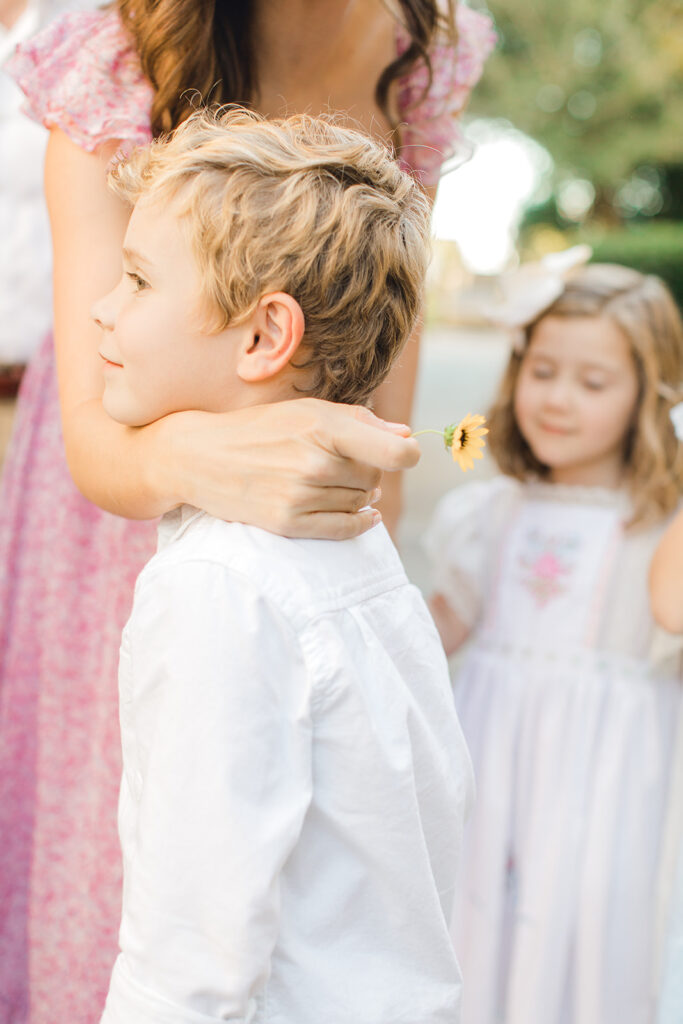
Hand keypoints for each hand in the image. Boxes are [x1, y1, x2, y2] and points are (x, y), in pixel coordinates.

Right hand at [162, 398, 420, 539]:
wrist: (200, 456)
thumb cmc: (260, 428)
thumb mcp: (307, 410)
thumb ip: (360, 422)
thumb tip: (406, 435)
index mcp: (324, 427)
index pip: (394, 453)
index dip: (409, 454)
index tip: (406, 454)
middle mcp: (315, 463)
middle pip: (375, 477)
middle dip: (369, 470)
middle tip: (345, 462)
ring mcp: (301, 496)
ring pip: (361, 503)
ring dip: (358, 494)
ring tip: (335, 481)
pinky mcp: (288, 523)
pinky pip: (344, 529)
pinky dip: (359, 522)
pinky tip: (364, 514)